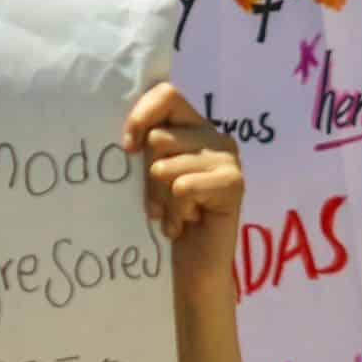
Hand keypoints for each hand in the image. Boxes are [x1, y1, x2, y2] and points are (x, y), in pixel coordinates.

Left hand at [121, 84, 242, 292]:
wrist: (195, 266)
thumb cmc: (169, 219)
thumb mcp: (151, 176)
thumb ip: (147, 146)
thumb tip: (133, 138)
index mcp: (194, 127)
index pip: (166, 94)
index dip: (141, 116)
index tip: (127, 148)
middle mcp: (215, 135)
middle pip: (160, 137)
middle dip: (150, 178)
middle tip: (161, 203)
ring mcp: (228, 157)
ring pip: (168, 166)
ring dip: (163, 200)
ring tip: (176, 216)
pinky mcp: (234, 182)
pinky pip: (183, 187)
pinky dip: (177, 212)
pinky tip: (188, 223)